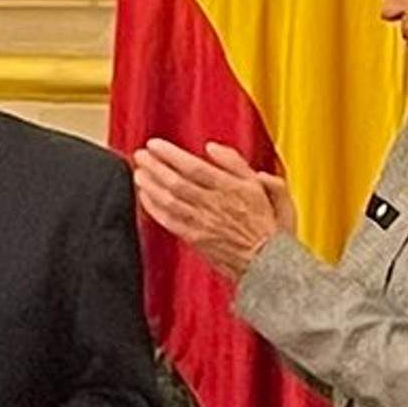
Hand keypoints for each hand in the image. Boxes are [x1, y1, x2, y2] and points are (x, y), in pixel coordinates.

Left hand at [134, 138, 290, 278]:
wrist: (267, 262)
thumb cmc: (268, 225)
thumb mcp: (265, 186)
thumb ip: (238, 164)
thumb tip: (213, 148)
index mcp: (231, 189)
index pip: (194, 167)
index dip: (171, 155)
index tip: (155, 145)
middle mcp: (214, 205)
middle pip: (176, 182)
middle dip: (154, 167)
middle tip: (140, 155)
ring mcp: (203, 223)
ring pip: (169, 201)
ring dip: (150, 186)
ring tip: (139, 173)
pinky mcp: (195, 239)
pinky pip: (169, 221)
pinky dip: (154, 208)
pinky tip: (145, 197)